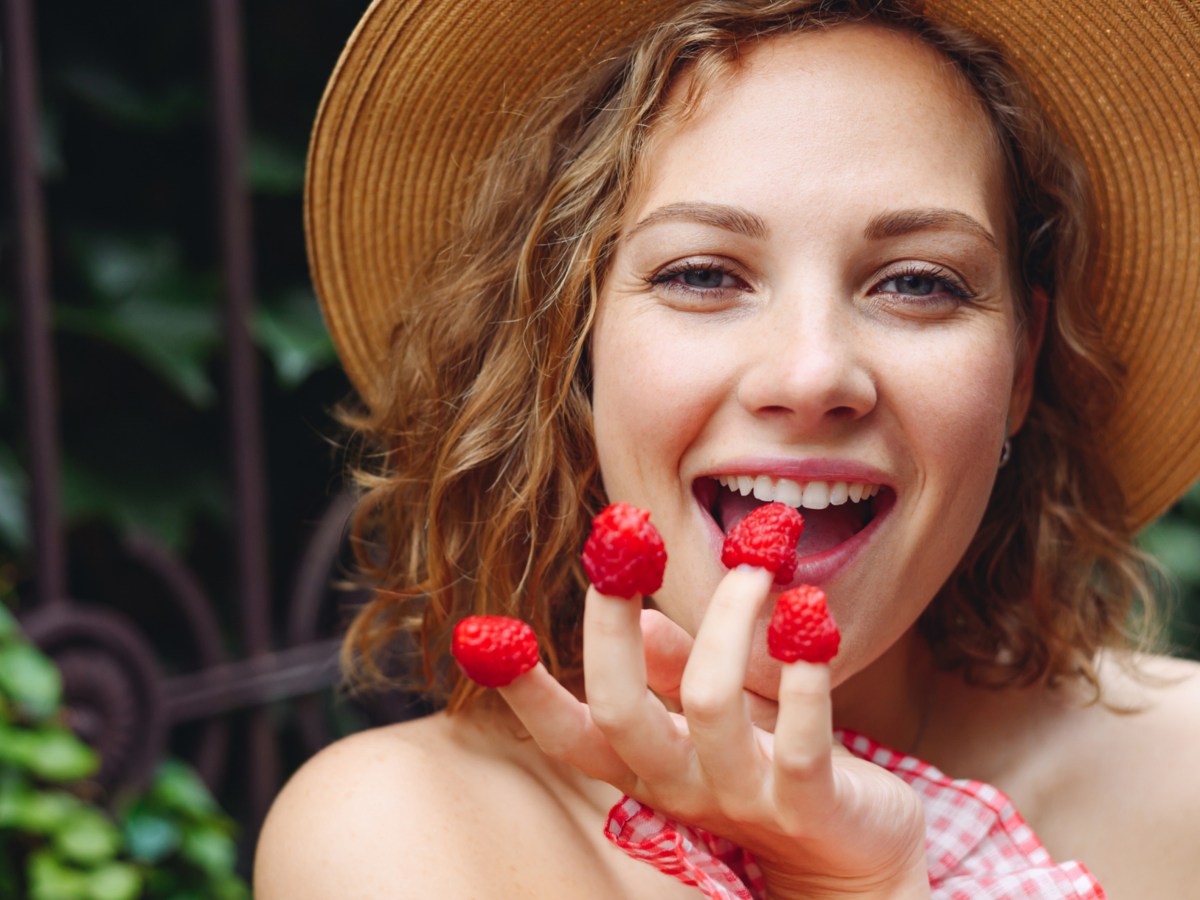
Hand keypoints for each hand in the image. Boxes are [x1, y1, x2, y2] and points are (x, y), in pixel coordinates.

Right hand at [498, 567, 928, 898]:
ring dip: (726, 620)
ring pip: (708, 704)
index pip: (567, 734)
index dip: (524, 690)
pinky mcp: (809, 805)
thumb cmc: (774, 766)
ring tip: (755, 566)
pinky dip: (805, 677)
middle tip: (624, 537)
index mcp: (646, 765)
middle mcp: (679, 784)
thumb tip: (633, 615)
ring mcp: (742, 798)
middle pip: (618, 712)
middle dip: (609, 622)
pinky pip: (802, 741)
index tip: (482, 633)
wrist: (853, 857)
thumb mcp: (714, 715)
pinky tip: (811, 619)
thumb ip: (674, 667)